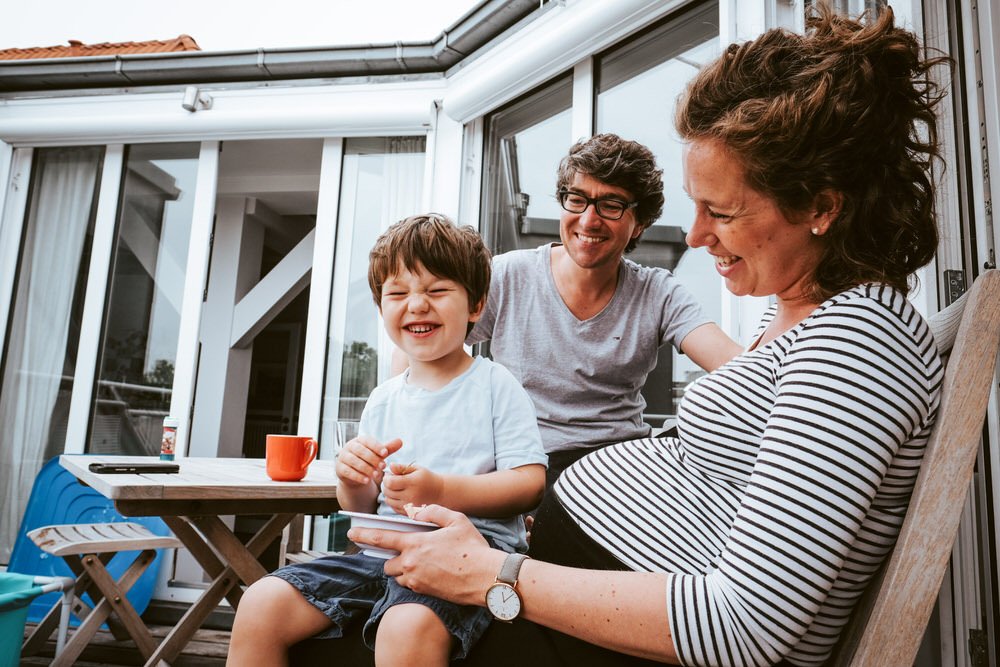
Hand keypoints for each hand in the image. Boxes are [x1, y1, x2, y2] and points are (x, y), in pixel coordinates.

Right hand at [336, 436, 401, 487]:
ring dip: (366, 468)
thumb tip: (400, 441)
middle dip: (373, 459)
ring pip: (354, 461)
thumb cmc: (367, 461)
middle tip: (383, 466)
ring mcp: (342, 457)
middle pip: (360, 451)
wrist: (354, 475)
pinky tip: (367, 481)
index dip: (376, 446)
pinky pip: (348, 471)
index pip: (367, 441)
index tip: (385, 453)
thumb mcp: (378, 455)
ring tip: (376, 475)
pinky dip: (358, 476)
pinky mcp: (339, 468)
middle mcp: (349, 447)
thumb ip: (388, 448)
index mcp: (359, 440)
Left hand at [349, 504, 503, 605]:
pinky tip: (429, 573)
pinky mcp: (423, 592)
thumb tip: (418, 513)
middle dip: (391, 558)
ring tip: (421, 564)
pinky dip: (413, 579)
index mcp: (415, 543)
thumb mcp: (456, 520)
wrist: (485, 578)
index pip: (381, 538)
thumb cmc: (472, 548)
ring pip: (397, 576)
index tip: (351, 533)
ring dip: (402, 570)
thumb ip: (434, 512)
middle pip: (387, 563)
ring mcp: (416, 580)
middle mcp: (410, 563)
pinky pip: (409, 585)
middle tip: (406, 553)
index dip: (364, 535)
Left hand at [381, 464, 443, 514]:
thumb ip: (402, 467)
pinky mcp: (409, 513)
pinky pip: (393, 507)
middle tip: (392, 480)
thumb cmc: (427, 478)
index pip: (390, 483)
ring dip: (388, 494)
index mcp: (412, 483)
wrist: (440, 493)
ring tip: (396, 488)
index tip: (390, 475)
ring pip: (388, 501)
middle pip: (387, 492)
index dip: (386, 478)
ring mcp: (410, 506)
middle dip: (386, 485)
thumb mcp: (416, 469)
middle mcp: (410, 496)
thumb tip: (390, 466)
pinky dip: (393, 501)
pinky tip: (399, 495)